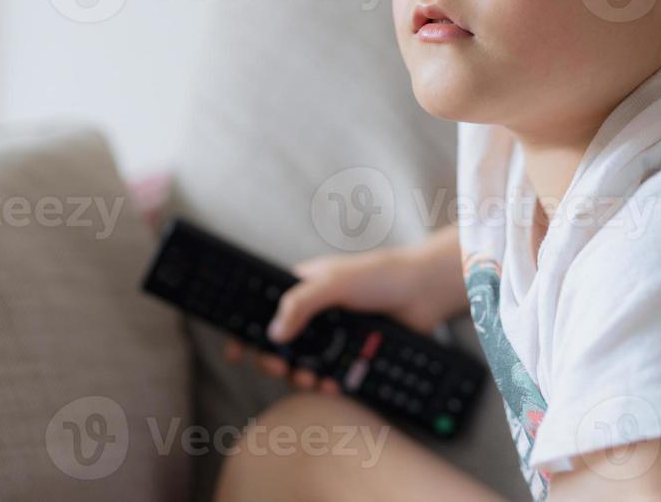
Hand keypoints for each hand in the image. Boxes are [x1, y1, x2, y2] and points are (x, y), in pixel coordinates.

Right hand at [221, 245, 447, 394]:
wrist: (425, 292)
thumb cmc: (380, 274)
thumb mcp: (334, 282)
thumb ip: (301, 304)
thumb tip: (273, 333)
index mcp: (304, 288)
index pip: (265, 308)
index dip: (247, 329)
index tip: (235, 351)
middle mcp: (316, 313)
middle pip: (281, 343)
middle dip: (275, 359)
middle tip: (278, 368)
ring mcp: (335, 334)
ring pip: (305, 362)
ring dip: (300, 375)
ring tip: (308, 380)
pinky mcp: (354, 353)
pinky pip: (332, 374)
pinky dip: (327, 383)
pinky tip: (330, 386)